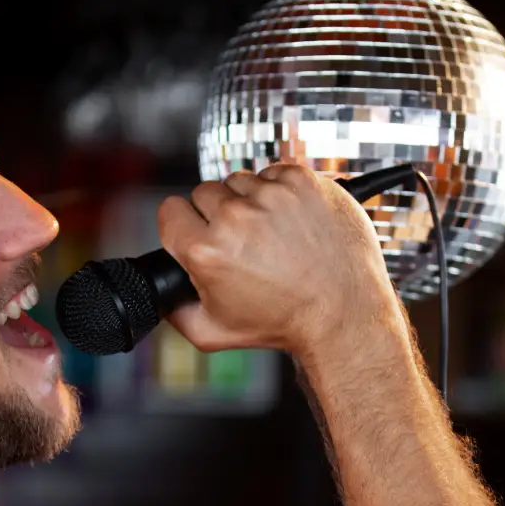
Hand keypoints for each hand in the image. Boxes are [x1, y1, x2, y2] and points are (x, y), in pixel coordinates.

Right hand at [156, 164, 401, 355]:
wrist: (344, 312)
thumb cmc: (284, 323)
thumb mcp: (214, 332)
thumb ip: (175, 312)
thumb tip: (160, 294)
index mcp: (208, 251)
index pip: (170, 211)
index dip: (184, 226)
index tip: (201, 235)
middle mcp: (238, 218)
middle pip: (204, 193)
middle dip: (218, 215)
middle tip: (245, 244)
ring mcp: (273, 195)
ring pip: (240, 181)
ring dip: (251, 203)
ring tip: (273, 237)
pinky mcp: (303, 181)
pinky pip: (274, 173)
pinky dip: (280, 192)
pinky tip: (292, 223)